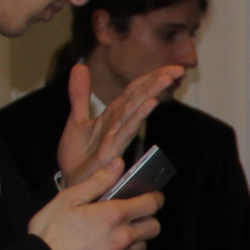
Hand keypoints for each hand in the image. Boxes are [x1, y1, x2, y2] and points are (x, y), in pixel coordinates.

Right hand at [28, 163, 163, 249]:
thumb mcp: (68, 199)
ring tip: (112, 236)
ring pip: (141, 246)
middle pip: (154, 227)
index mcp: (114, 215)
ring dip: (134, 239)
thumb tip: (118, 164)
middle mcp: (123, 238)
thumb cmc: (51, 233)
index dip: (154, 198)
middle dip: (147, 219)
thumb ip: (98, 181)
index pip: (151, 204)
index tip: (151, 197)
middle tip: (132, 217)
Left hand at [57, 61, 183, 185]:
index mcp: (113, 115)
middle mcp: (119, 124)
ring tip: (167, 79)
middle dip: (158, 82)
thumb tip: (80, 67)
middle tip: (178, 69)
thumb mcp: (76, 119)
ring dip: (152, 93)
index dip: (151, 77)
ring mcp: (117, 136)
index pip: (135, 90)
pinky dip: (138, 115)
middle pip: (140, 97)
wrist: (71, 181)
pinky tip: (149, 103)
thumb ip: (80, 94)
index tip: (171, 67)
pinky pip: (126, 130)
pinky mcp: (111, 150)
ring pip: (136, 110)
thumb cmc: (78, 157)